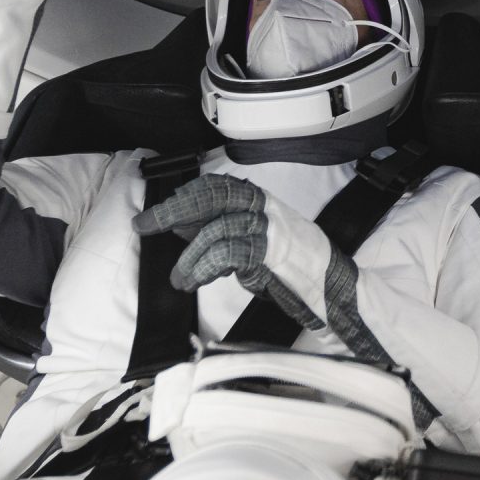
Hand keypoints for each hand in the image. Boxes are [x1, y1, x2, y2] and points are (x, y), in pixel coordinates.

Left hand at [132, 173, 331, 330]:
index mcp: (258, 202)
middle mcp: (265, 209)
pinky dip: (205, 267)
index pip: (214, 187)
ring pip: (218, 228)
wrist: (334, 292)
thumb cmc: (292, 270)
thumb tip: (179, 225)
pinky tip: (195, 280)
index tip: (153, 215)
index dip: (181, 197)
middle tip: (145, 226)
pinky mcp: (275, 255)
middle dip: (174, 210)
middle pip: (213, 196)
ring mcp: (272, 229)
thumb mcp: (250, 245)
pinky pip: (231, 253)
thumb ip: (218, 232)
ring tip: (179, 279)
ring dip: (190, 256)